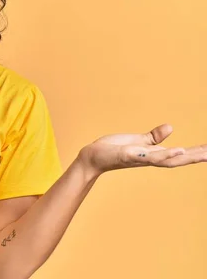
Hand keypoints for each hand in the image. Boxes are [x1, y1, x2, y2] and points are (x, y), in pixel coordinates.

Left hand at [77, 123, 206, 177]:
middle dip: (198, 157)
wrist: (93, 156)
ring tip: (204, 153)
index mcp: (154, 155)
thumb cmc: (114, 150)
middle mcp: (150, 159)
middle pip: (178, 160)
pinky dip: (164, 154)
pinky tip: (178, 150)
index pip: (180, 155)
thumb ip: (154, 137)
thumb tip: (171, 128)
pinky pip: (150, 156)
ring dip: (186, 157)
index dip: (197, 153)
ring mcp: (140, 158)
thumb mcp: (137, 141)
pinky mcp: (129, 155)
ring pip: (167, 160)